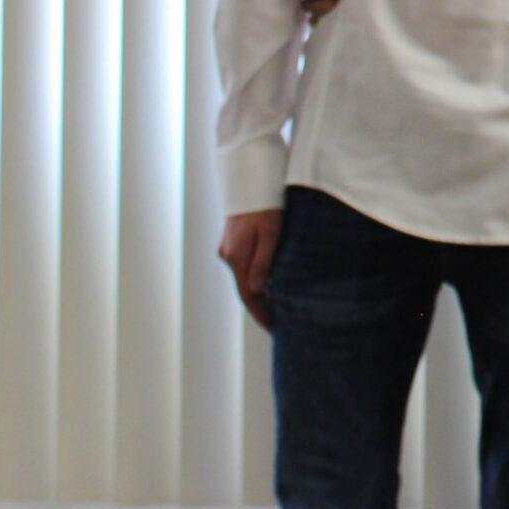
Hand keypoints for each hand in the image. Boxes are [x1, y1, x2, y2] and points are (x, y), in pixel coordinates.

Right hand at [218, 208, 283, 330]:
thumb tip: (258, 290)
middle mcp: (228, 255)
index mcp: (237, 257)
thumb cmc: (266, 204)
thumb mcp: (271, 233)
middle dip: (260, 307)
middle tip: (279, 323)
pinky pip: (244, 266)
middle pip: (245, 289)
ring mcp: (228, 248)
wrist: (251, 180)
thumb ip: (263, 262)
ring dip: (258, 294)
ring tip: (277, 307)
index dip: (261, 313)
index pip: (248, 295)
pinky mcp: (233, 240)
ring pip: (244, 278)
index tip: (274, 328)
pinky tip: (269, 282)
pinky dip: (255, 278)